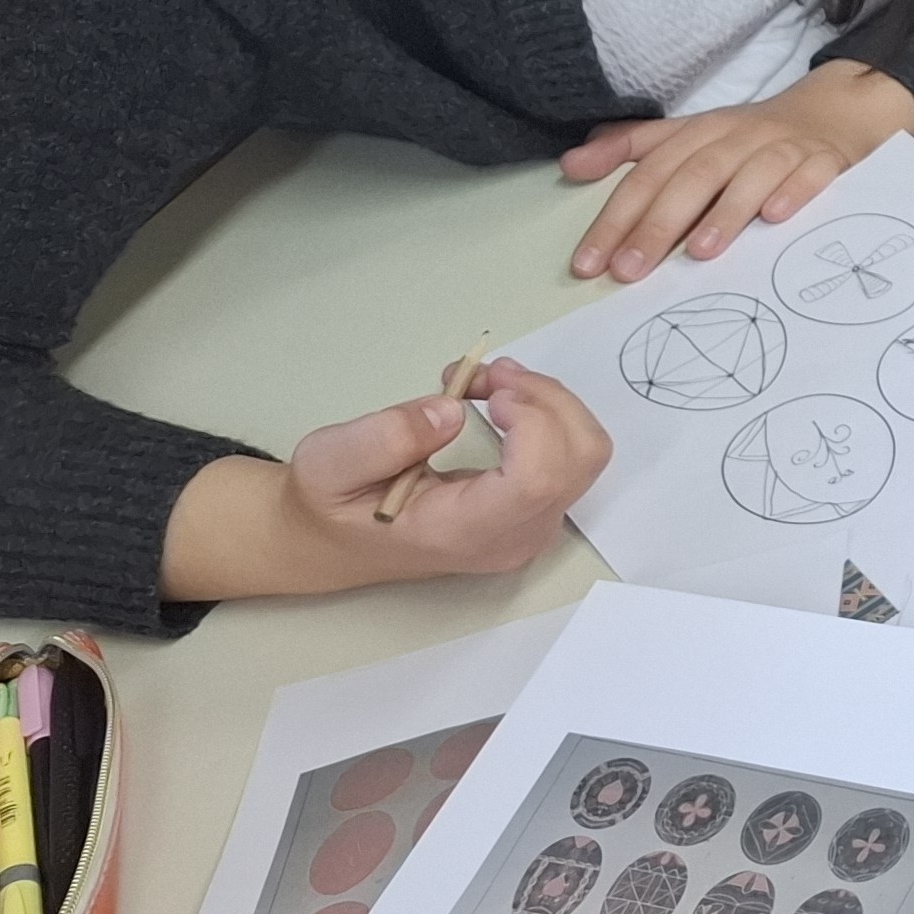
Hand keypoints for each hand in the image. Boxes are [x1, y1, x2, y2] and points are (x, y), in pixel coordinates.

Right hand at [160, 356, 610, 601]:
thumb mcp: (328, 463)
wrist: (336, 540)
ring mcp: (533, 526)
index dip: (534, 421)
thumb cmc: (332, 503)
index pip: (538, 480)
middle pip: (579, 457)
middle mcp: (514, 537)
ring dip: (546, 400)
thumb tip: (452, 412)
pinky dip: (546, 413)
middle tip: (484, 372)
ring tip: (487, 380)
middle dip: (543, 397)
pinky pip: (572, 453)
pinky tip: (501, 400)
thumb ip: (385, 438)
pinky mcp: (538, 509)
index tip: (488, 390)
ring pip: (585, 450)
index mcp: (464, 533)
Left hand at [564, 61, 913, 280]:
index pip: (649, 174)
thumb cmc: (747, 139)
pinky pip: (812, 174)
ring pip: (751, 174)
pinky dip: (794, 192)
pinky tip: (776, 217)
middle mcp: (738, 137)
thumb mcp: (688, 136)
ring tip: (699, 253)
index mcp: (699, 132)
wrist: (831, 112)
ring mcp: (784, 147)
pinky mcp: (826, 159)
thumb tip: (569, 165)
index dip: (617, 216)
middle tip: (630, 272)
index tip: (588, 264)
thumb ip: (629, 149)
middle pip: (693, 176)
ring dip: (725, 211)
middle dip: (659, 224)